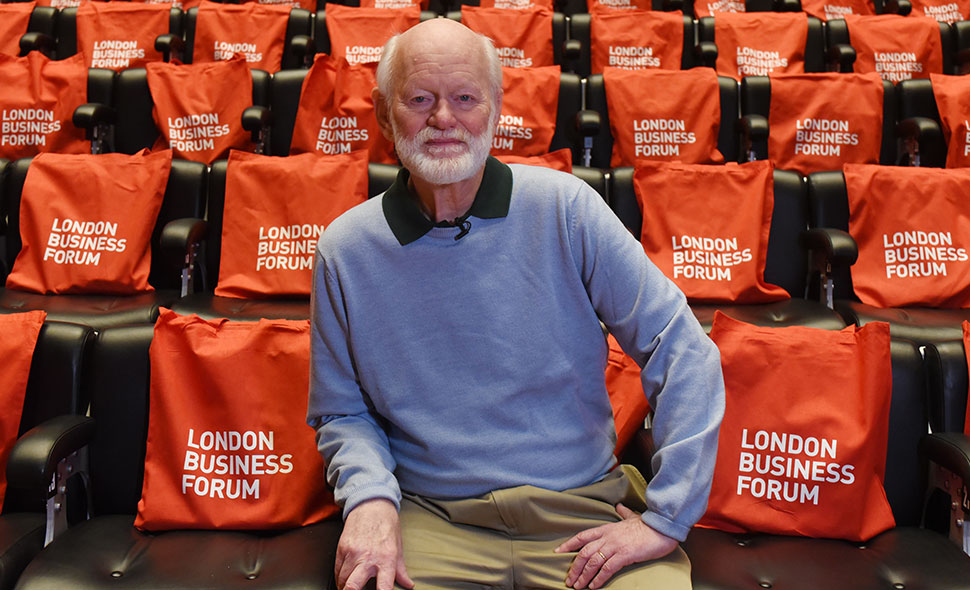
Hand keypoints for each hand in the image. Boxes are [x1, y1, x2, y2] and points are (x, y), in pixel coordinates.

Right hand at [335, 498, 414, 589]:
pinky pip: (337, 570)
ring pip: (342, 581)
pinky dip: (340, 578)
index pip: (384, 587)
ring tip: (352, 587)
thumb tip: (408, 584)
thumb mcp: (398, 547)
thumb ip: (401, 570)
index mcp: (386, 559)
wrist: (371, 504)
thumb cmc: (386, 523)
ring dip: (345, 587)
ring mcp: (352, 553)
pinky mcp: (341, 548)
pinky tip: (345, 579)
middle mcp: (368, 557)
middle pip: (353, 587)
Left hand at [554, 503, 678, 589]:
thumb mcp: (632, 517)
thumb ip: (623, 513)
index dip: (569, 544)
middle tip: (569, 580)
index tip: (558, 552)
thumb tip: (619, 506)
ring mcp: (615, 545)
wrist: (662, 528)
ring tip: (578, 586)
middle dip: (574, 568)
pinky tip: (594, 586)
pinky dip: (598, 578)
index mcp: (607, 528)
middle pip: (584, 552)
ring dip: (583, 576)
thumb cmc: (648, 525)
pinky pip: (607, 568)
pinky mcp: (624, 555)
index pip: (582, 536)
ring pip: (592, 562)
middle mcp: (607, 536)